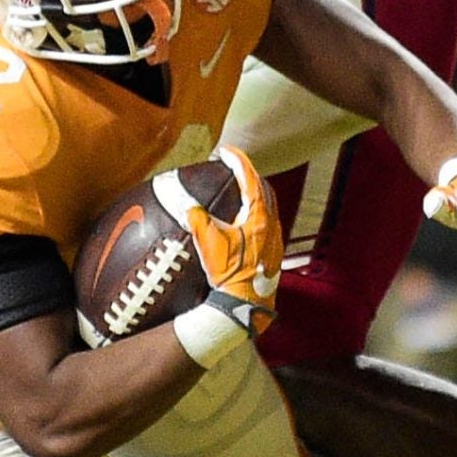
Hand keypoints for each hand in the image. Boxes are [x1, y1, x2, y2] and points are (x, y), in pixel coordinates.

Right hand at [158, 146, 281, 337]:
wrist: (245, 304)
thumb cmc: (229, 273)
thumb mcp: (208, 242)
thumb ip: (195, 217)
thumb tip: (180, 200)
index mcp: (259, 216)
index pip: (251, 180)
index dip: (238, 162)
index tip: (224, 152)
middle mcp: (272, 224)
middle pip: (264, 190)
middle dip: (249, 176)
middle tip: (232, 169)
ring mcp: (275, 239)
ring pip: (268, 206)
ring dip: (254, 194)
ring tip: (238, 190)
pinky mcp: (273, 252)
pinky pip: (267, 221)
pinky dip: (256, 211)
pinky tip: (242, 221)